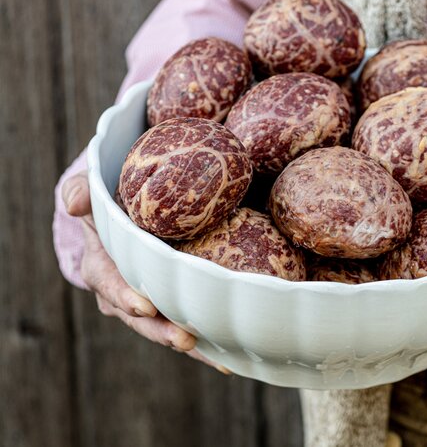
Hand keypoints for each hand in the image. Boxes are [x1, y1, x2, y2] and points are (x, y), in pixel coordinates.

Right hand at [62, 171, 229, 373]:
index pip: (110, 285)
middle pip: (140, 318)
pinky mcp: (170, 308)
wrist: (129, 217)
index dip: (125, 297)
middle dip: (161, 331)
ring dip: (187, 342)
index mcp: (102, 267)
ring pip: (165, 328)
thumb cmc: (112, 204)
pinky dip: (206, 344)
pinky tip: (229, 358)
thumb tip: (73, 202)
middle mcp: (122, 294)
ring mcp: (147, 305)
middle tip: (185, 339)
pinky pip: (186, 327)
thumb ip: (82, 191)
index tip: (145, 306)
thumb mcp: (94, 194)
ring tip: (215, 355)